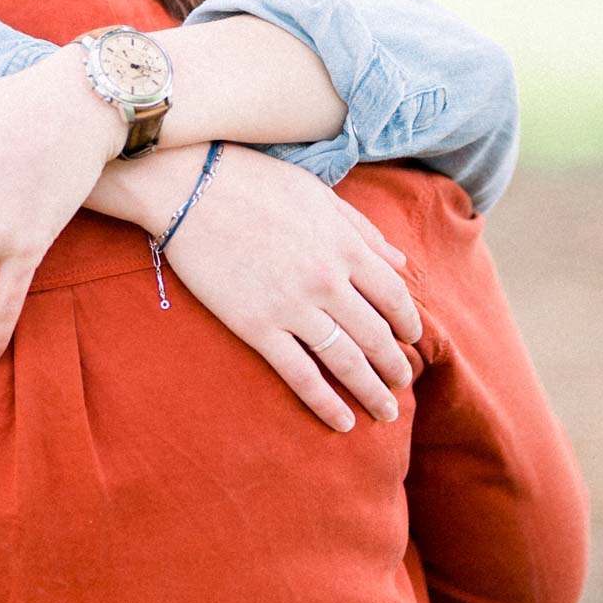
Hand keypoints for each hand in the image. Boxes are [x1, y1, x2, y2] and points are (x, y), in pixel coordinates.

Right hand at [161, 145, 421, 431]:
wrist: (190, 186)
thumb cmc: (254, 181)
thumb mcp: (317, 193)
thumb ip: (361, 228)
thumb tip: (399, 260)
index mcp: (344, 244)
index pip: (393, 295)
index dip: (408, 322)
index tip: (412, 338)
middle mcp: (327, 279)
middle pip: (376, 335)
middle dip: (395, 365)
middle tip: (403, 383)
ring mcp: (293, 306)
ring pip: (346, 361)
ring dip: (371, 391)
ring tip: (385, 412)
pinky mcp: (257, 326)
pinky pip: (300, 375)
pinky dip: (326, 403)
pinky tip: (342, 422)